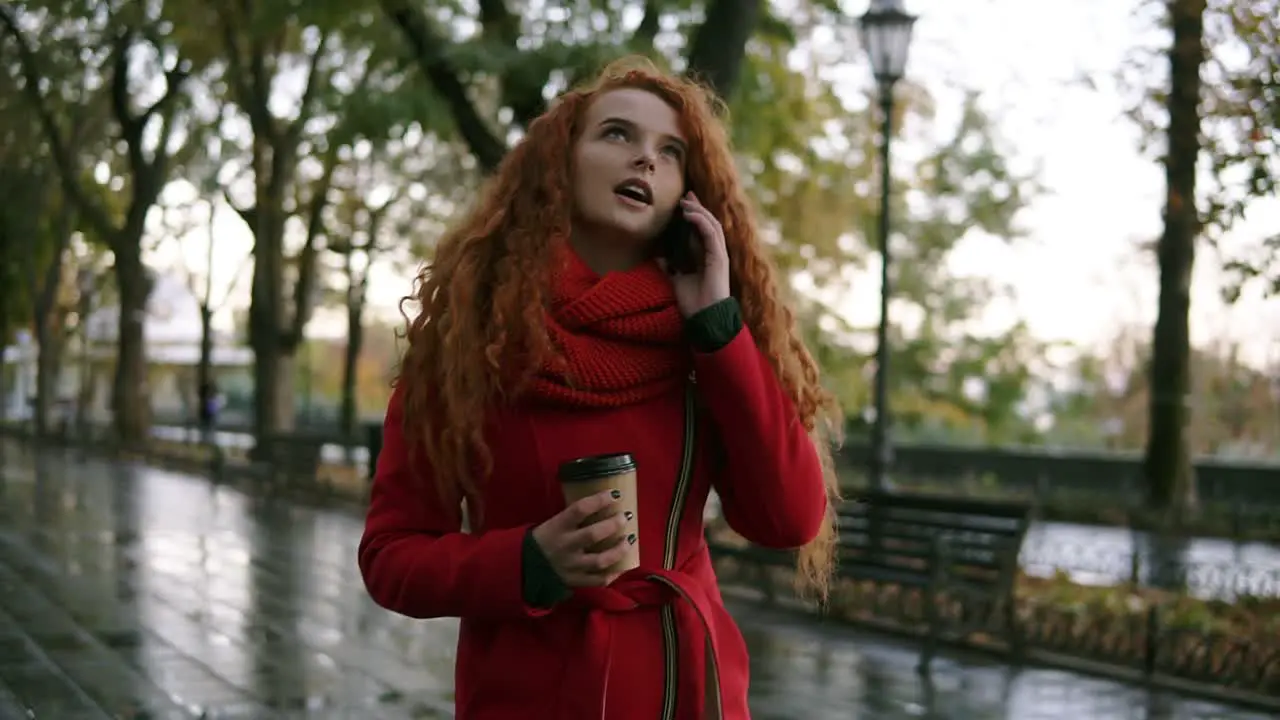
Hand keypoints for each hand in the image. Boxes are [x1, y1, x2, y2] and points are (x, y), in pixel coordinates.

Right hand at [531, 490, 635, 587]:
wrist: (526, 566)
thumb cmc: (544, 538)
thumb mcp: (554, 522)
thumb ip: (574, 517)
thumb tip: (602, 504)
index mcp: (557, 527)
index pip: (580, 509)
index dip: (599, 500)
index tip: (614, 494)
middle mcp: (565, 546)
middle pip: (593, 534)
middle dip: (613, 524)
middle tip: (625, 517)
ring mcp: (571, 566)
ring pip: (600, 560)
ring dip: (619, 550)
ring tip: (630, 540)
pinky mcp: (575, 581)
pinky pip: (599, 580)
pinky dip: (614, 573)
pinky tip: (622, 565)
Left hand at [659, 191, 730, 316]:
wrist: (703, 318)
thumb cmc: (692, 303)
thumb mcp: (676, 281)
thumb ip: (670, 268)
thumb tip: (659, 258)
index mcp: (706, 257)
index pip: (701, 230)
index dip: (694, 215)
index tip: (682, 204)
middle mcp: (714, 253)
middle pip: (708, 223)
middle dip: (697, 207)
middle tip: (685, 195)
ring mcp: (719, 254)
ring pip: (712, 225)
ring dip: (699, 211)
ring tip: (685, 202)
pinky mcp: (719, 257)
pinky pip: (711, 233)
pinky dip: (701, 221)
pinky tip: (689, 214)